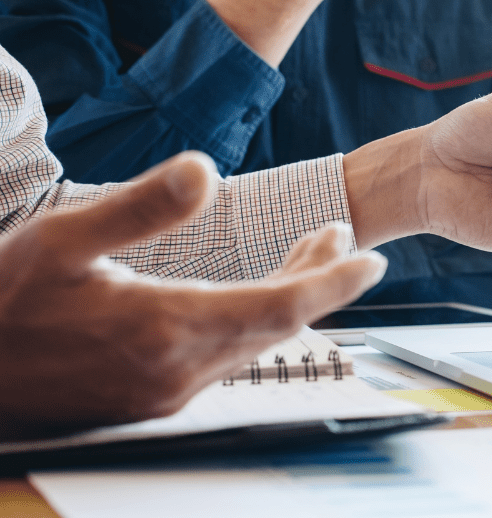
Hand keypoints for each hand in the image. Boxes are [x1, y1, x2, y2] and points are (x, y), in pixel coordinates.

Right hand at [0, 152, 386, 439]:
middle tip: (338, 235)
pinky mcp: (151, 400)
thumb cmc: (1, 299)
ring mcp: (166, 393)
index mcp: (166, 328)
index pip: (281, 307)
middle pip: (277, 325)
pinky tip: (250, 294)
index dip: (334, 282)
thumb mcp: (61, 239)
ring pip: (253, 343)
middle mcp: (178, 371)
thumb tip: (207, 170)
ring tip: (309, 251)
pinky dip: (252, 321)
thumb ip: (140, 208)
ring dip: (287, 299)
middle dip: (318, 279)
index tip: (374, 261)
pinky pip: (224, 358)